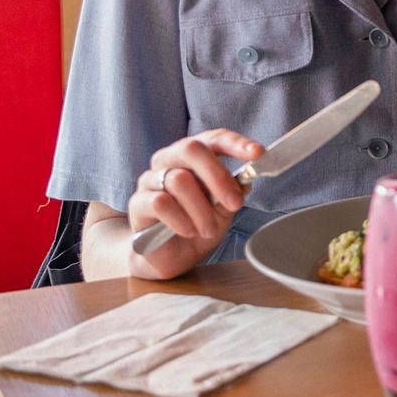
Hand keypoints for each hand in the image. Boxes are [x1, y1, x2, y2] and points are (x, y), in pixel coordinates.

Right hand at [125, 128, 264, 279]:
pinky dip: (181, 219)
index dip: (236, 143)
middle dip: (218, 176)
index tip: (258, 153)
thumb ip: (233, 191)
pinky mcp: (138, 203)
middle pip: (192, 149)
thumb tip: (246, 179)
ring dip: (201, 209)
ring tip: (208, 229)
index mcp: (193, 156)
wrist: (172, 258)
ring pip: (179, 180)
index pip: (214, 139)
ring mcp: (150, 179)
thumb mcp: (223, 209)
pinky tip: (188, 231)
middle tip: (235, 203)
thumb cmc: (197, 225)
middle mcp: (169, 161)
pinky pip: (161, 203)